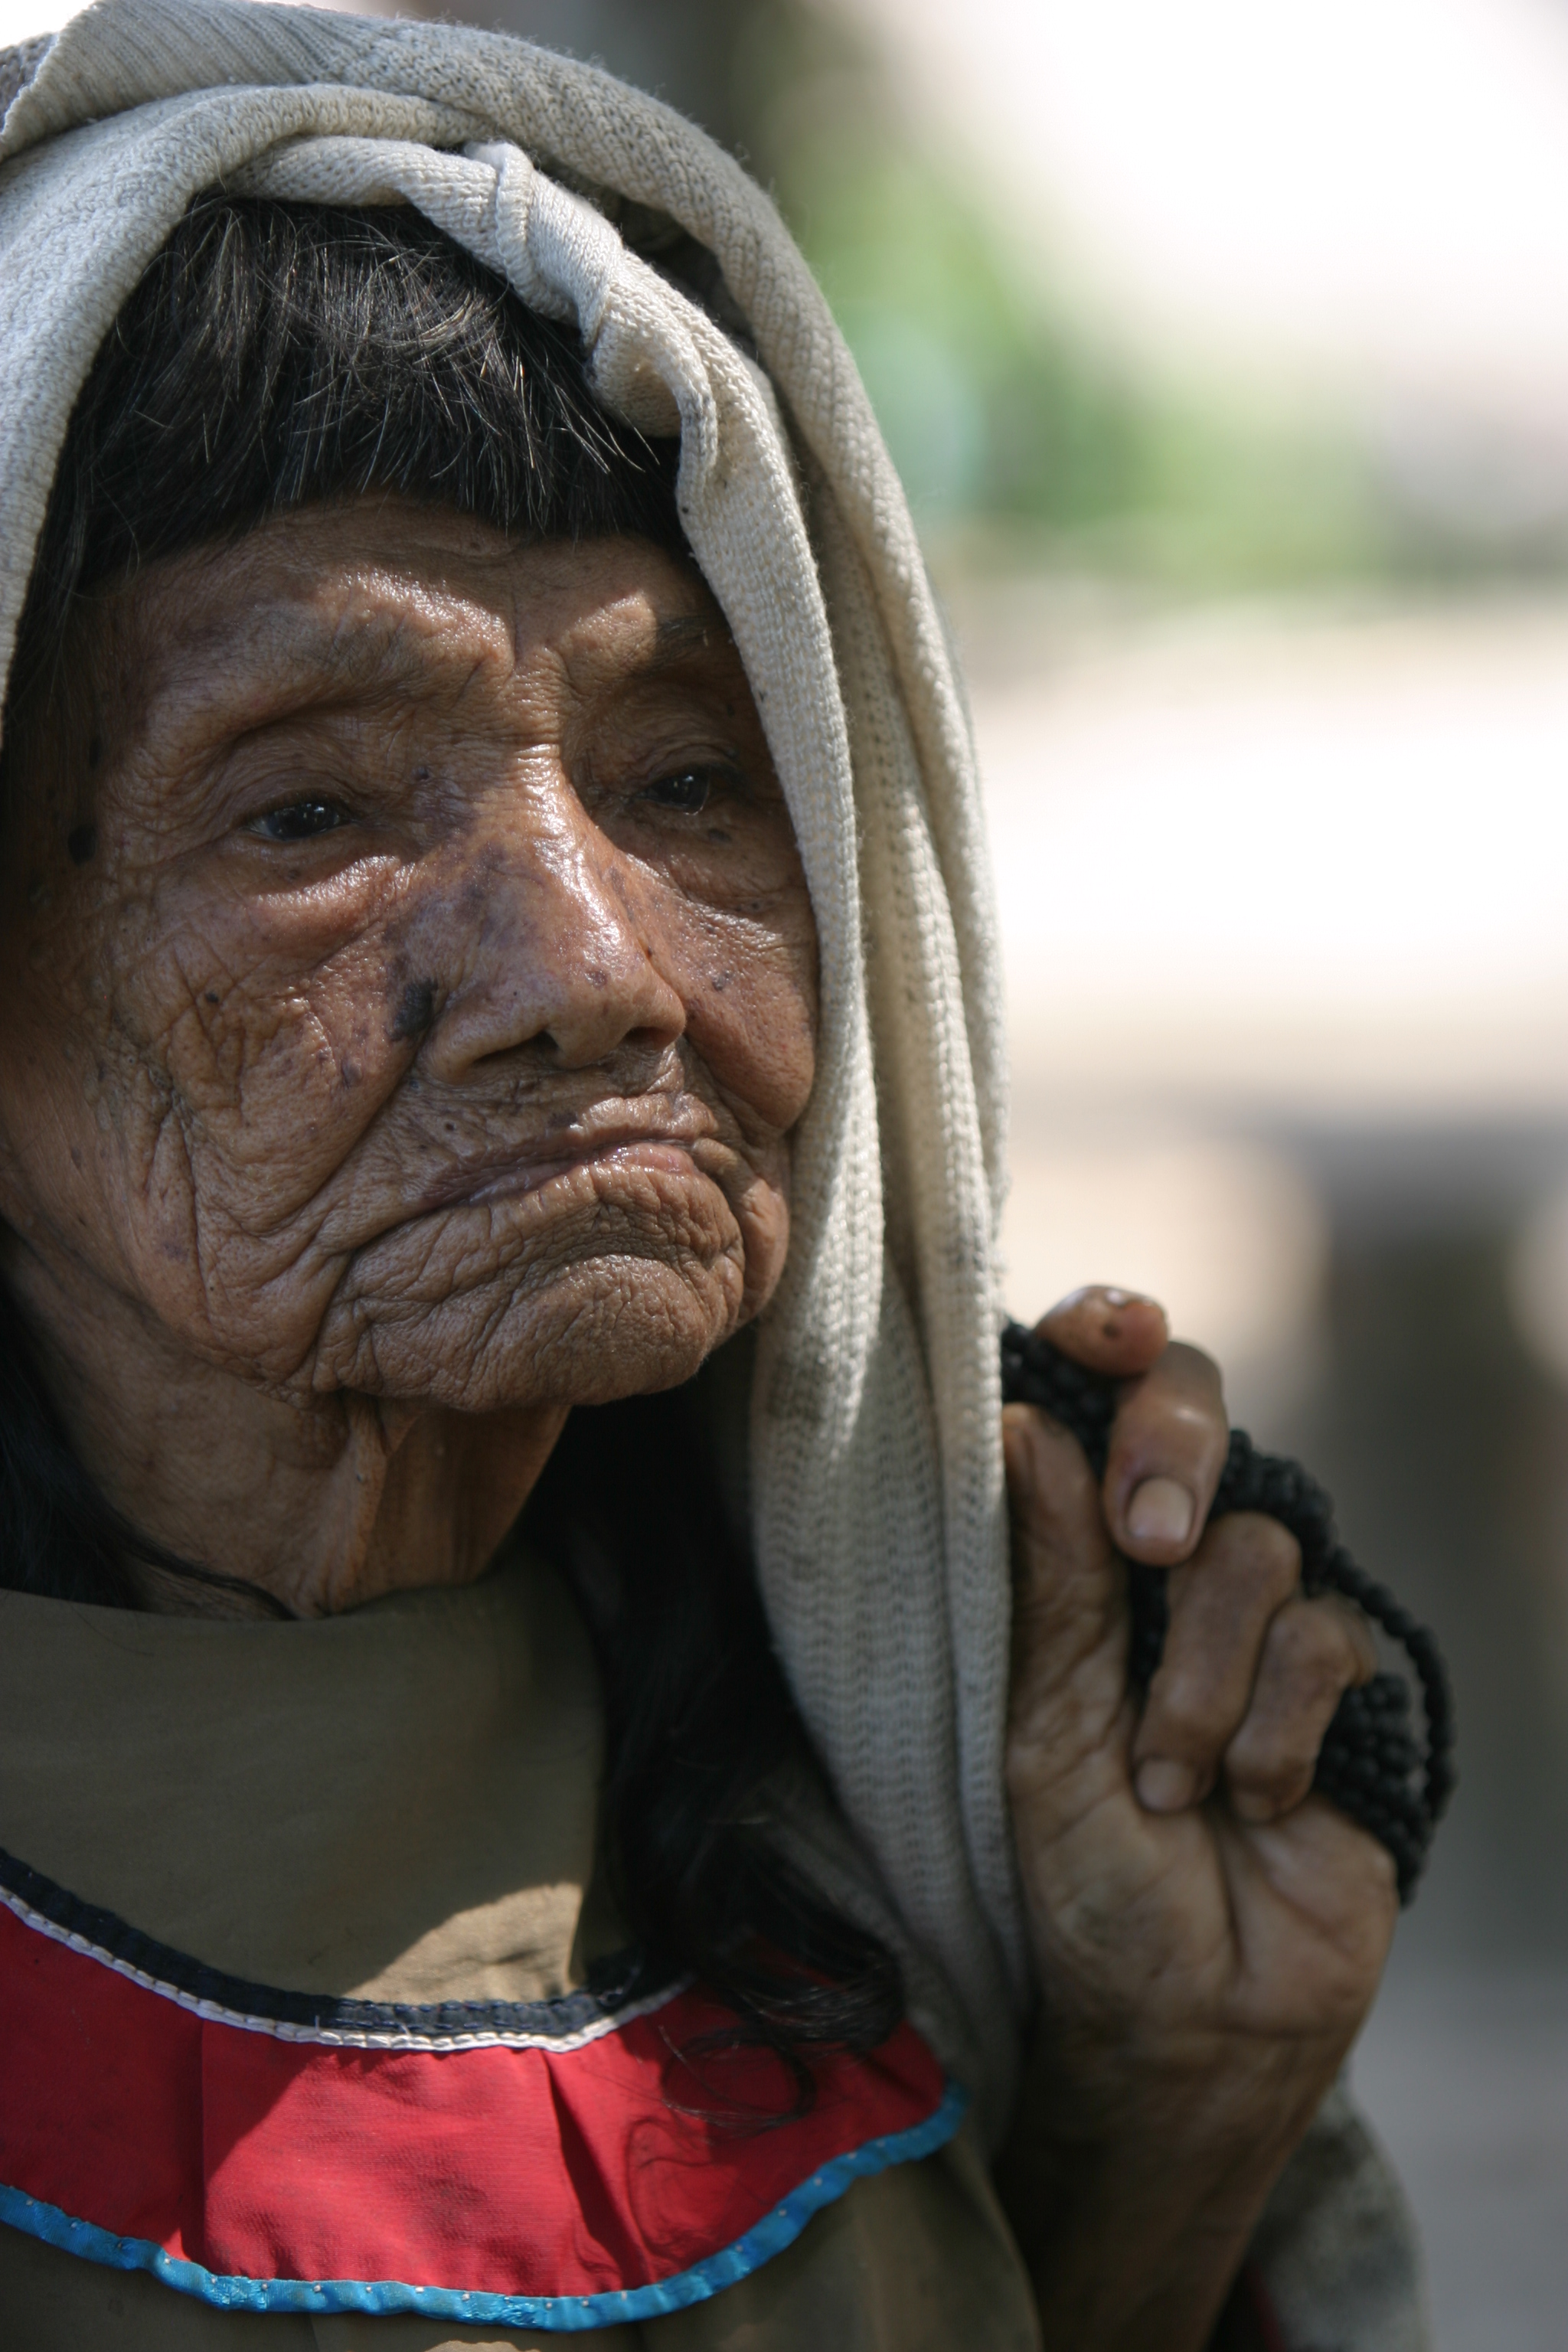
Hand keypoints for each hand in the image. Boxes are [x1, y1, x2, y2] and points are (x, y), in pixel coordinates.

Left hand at [997, 1287, 1396, 2351]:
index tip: (1112, 1329)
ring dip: (1200, 1672)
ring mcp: (1261, 1611)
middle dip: (1174, 1457)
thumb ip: (1051, 1581)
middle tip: (1147, 1539)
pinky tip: (1248, 1799)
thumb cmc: (1083, 1876)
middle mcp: (1167, 1557)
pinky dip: (1271, 1723)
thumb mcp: (1042, 1728)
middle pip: (1196, 1415)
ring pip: (1255, 1544)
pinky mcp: (1342, 1679)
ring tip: (1165, 1780)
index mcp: (1072, 1551)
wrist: (1185, 2013)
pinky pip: (1323, 1636)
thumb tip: (1030, 1421)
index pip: (1093, 1400)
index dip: (1107, 1337)